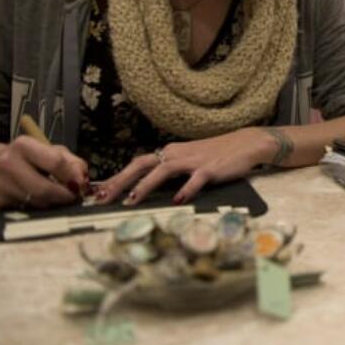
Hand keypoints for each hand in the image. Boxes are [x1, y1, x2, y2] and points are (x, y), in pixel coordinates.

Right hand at [0, 137, 88, 209]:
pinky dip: (37, 205)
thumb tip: (82, 179)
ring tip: (57, 196)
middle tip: (73, 197)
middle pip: (44, 188)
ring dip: (52, 202)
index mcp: (24, 146)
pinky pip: (25, 208)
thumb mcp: (46, 150)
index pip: (55, 162)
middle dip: (63, 196)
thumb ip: (70, 161)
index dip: (72, 176)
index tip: (81, 184)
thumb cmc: (23, 156)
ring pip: (36, 201)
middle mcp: (8, 164)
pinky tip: (38, 198)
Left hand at [95, 128, 279, 205]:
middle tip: (101, 197)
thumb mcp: (189, 160)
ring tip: (131, 201)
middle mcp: (176, 154)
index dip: (116, 177)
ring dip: (145, 185)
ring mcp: (193, 161)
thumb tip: (147, 187)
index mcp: (169, 152)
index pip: (136, 164)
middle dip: (120, 181)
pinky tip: (178, 200)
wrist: (247, 143)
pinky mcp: (209, 169)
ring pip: (162, 170)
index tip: (97, 191)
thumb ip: (170, 172)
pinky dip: (185, 190)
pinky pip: (194, 180)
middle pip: (141, 164)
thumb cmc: (217, 155)